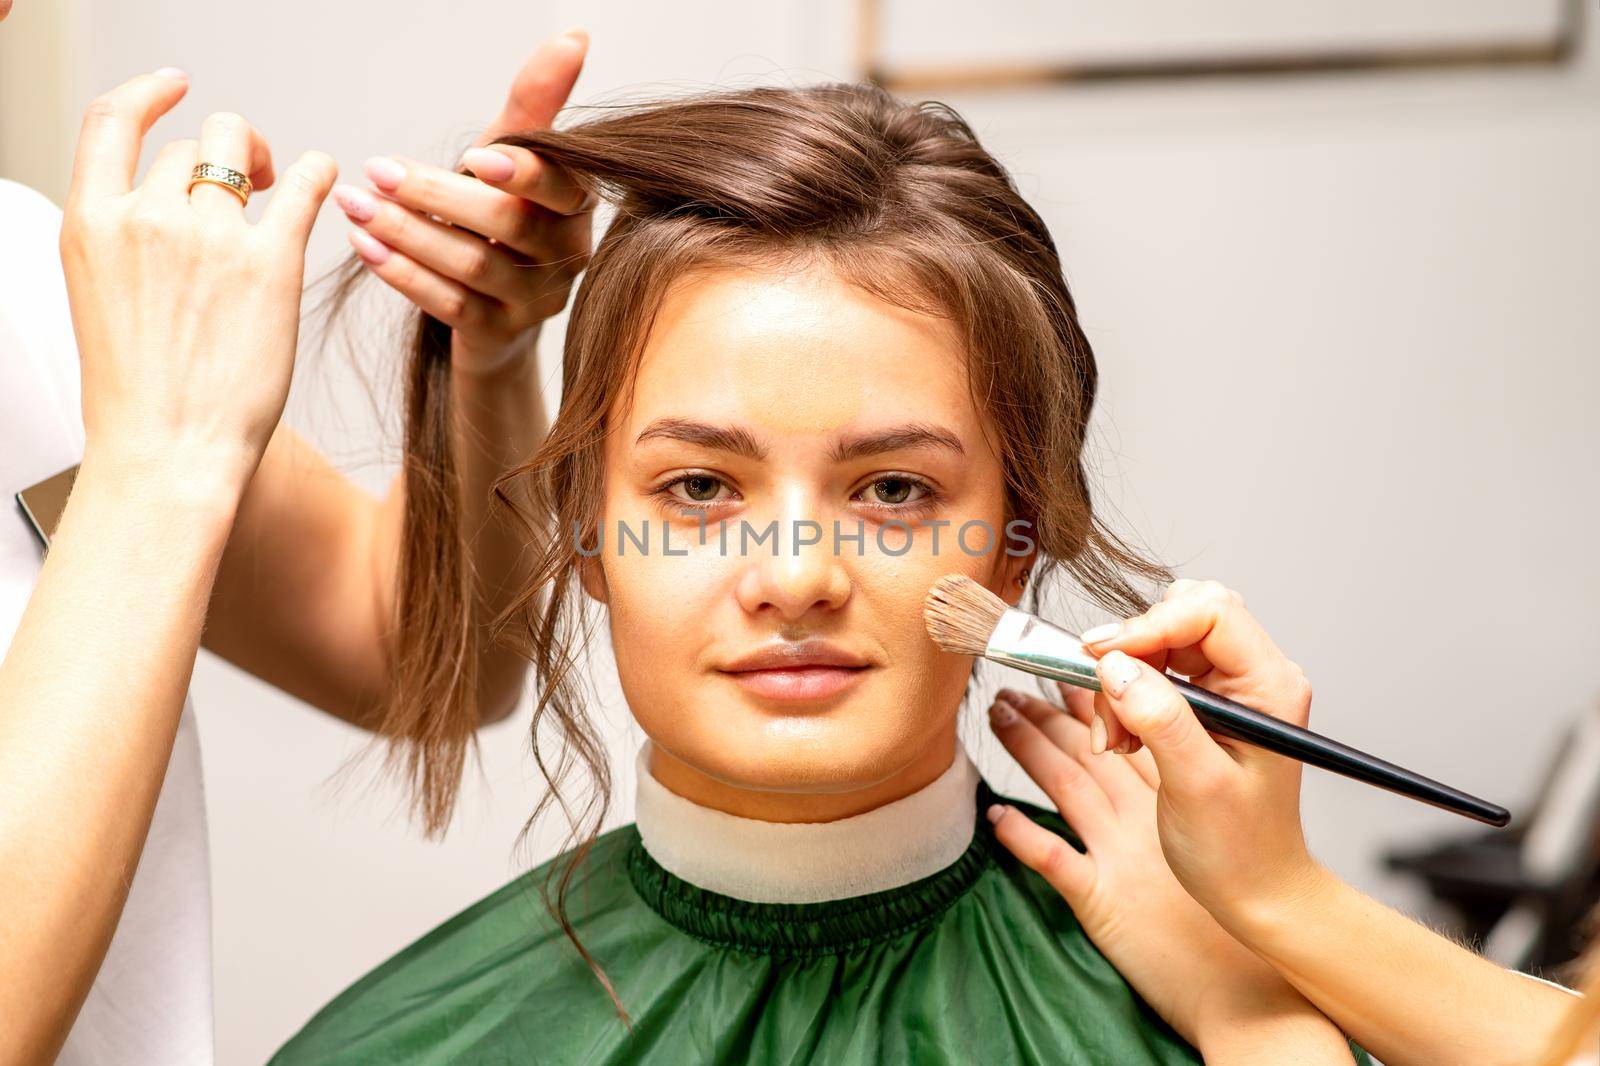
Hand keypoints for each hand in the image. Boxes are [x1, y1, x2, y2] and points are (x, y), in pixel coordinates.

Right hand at [60, 70, 335, 496]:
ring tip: (278, 189)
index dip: (149, 93)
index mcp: (93, 223)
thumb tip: (157, 211)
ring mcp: (211, 236)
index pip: (111, 121)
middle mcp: (148, 216)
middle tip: (249, 180)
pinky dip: (319, 172)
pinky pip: (306, 184)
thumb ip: (123, 241)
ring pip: (241, 151)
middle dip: (223, 151)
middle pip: (191, 142)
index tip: (176, 88)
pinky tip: (326, 178)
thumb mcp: (98, 297)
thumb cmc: (139, 396)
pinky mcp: (273, 263)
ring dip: (264, 161)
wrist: (170, 452)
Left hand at [333, 28, 595, 374]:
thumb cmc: (498, 221)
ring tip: (356, 206)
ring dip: (408, 233)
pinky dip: (404, 276)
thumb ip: (535, 106)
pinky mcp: (498, 335)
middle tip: (377, 170)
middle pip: (510, 226)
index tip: (476, 156)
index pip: (560, 187)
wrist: (495, 315)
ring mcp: (535, 302)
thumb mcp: (512, 160)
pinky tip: (366, 249)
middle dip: (439, 196)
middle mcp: (566, 257)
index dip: (524, 173)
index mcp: (576, 207)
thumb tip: (573, 37)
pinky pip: (450, 307)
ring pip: (475, 267)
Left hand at [985, 684, 1333, 1051]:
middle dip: (1045, 712)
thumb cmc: (1237, 914)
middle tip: (1013, 686)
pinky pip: (1055, 859)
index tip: (1063, 674)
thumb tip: (1145, 755)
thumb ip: (1175, 795)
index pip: (1126, 734)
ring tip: (999, 717)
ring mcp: (1120, 859)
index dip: (1090, 701)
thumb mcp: (1213, 836)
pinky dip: (1022, 835)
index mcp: (1174, 800)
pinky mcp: (1102, 900)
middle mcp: (1143, 821)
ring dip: (1028, 749)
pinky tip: (995, 813)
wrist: (1251, 988)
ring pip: (1067, 787)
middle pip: (1086, 752)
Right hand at [1075, 578, 1322, 925]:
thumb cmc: (1240, 848)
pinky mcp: (1204, 703)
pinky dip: (1124, 697)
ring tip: (1115, 737)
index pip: (1209, 612)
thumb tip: (1114, 665)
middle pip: (1180, 616)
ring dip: (1121, 681)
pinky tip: (1122, 738)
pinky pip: (1152, 670)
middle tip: (1107, 705)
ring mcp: (1230, 688)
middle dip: (1131, 654)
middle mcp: (1254, 676)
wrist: (1254, 889)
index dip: (1148, 625)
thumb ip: (1158, 718)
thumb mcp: (1196, 784)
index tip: (1099, 656)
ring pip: (1159, 642)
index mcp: (1270, 686)